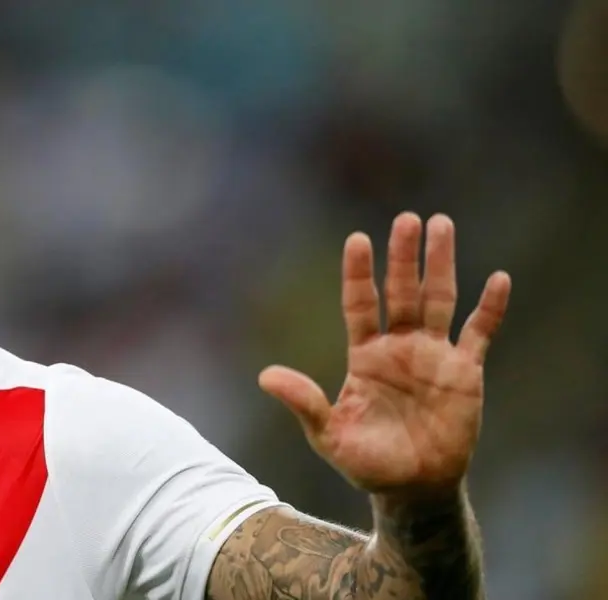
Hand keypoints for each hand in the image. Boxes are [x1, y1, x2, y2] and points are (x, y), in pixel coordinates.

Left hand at [259, 212, 510, 496]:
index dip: (359, 274)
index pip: (360, 305)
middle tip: (407, 219)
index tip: (357, 240)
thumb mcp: (328, 435)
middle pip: (401, 292)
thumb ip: (304, 403)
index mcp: (365, 356)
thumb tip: (265, 376)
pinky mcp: (464, 373)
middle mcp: (399, 348)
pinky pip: (479, 334)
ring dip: (440, 265)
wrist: (412, 488)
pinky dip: (490, 309)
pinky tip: (498, 279)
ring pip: (438, 300)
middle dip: (403, 257)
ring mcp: (433, 357)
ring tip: (441, 224)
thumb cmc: (367, 463)